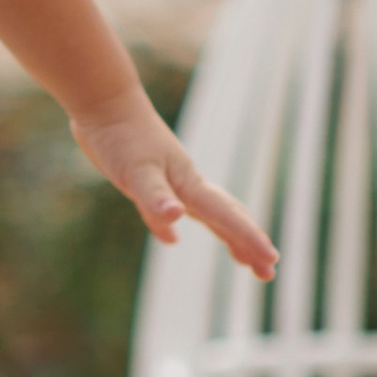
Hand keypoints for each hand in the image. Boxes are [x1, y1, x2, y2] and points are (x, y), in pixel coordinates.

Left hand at [74, 94, 277, 276]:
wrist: (104, 104)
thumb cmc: (121, 137)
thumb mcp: (137, 171)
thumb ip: (156, 198)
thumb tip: (176, 220)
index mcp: (188, 185)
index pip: (226, 217)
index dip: (249, 240)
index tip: (272, 262)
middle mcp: (186, 185)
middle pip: (227, 218)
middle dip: (248, 244)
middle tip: (269, 272)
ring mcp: (169, 183)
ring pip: (207, 215)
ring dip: (226, 236)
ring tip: (241, 259)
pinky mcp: (149, 182)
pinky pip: (171, 212)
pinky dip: (174, 227)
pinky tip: (172, 238)